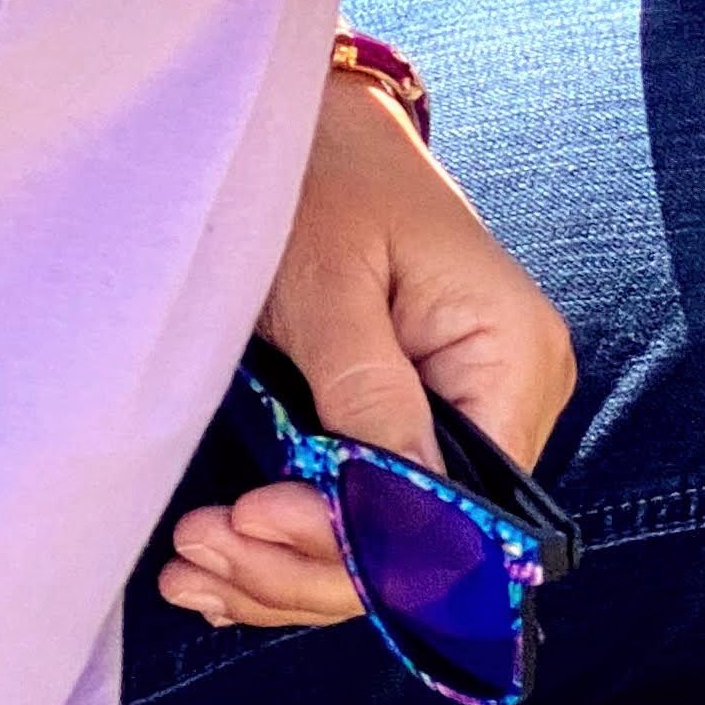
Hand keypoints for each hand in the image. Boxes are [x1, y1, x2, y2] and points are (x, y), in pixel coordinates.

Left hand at [160, 67, 576, 634]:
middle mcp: (510, 402)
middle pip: (427, 545)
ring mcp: (467, 421)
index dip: (363, 540)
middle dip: (306, 564)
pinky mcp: (418, 431)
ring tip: (191, 562)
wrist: (319, 132)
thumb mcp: (333, 283)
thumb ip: (363, 395)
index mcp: (513, 358)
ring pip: (390, 548)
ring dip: (285, 572)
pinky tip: (217, 571)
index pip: (463, 505)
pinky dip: (290, 554)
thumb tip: (388, 514)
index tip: (254, 518)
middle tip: (200, 548)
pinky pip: (369, 520)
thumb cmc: (329, 184)